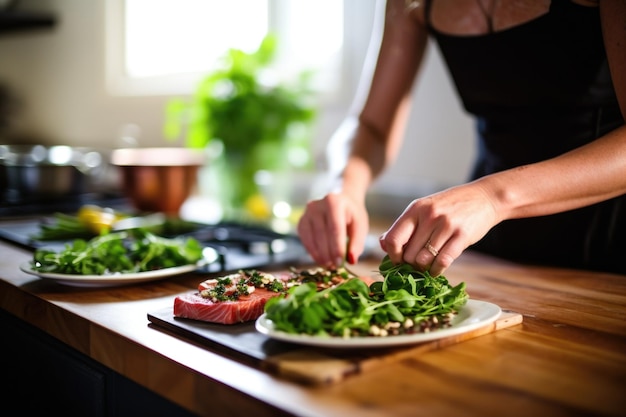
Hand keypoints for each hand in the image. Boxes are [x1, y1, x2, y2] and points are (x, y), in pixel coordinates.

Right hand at [297, 192, 369, 267]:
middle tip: (335, 267)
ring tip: (329, 265)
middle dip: (328, 253)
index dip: (337, 247)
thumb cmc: (352, 215)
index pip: (335, 228)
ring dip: (319, 255)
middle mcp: (317, 205)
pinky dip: (312, 251)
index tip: (340, 263)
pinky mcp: (301, 221)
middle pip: (321, 234)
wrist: (341, 202)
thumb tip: (351, 260)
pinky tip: (320, 259)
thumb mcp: (360, 225)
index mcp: (334, 202)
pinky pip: (304, 239)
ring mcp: (307, 213)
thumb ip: (357, 242)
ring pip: (311, 238)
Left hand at [379, 182, 498, 275]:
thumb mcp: (423, 209)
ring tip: (426, 266)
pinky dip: (437, 270)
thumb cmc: (449, 206)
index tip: (398, 260)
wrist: (483, 198)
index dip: (392, 255)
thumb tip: (382, 243)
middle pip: (409, 254)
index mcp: (415, 209)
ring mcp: (446, 225)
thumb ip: (403, 226)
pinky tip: (436, 269)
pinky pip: (443, 262)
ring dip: (423, 269)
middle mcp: (429, 216)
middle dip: (410, 264)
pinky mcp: (462, 236)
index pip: (393, 238)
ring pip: (424, 260)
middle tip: (416, 264)